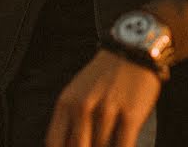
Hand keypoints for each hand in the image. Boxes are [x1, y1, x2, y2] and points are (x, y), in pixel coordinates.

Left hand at [46, 50, 160, 146]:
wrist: (133, 50)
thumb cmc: (105, 75)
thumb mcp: (77, 91)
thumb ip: (70, 119)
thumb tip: (69, 146)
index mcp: (67, 103)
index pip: (55, 142)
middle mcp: (83, 107)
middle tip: (95, 143)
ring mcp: (107, 111)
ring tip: (110, 141)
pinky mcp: (130, 115)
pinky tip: (122, 145)